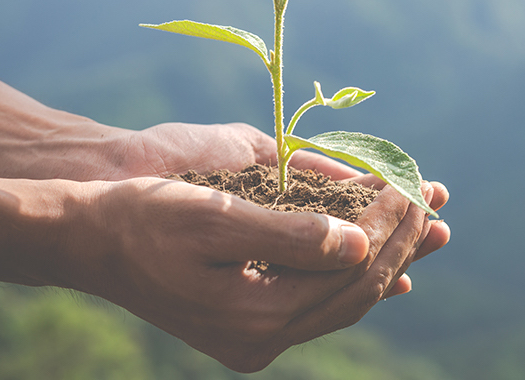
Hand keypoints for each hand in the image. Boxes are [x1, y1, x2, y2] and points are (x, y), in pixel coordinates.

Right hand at [65, 175, 446, 371]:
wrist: (89, 242)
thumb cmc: (145, 217)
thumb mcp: (215, 217)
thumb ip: (291, 235)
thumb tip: (360, 243)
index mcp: (255, 316)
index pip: (350, 271)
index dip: (389, 226)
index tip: (413, 185)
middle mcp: (262, 339)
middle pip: (357, 291)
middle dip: (401, 243)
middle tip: (435, 200)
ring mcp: (256, 339)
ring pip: (345, 301)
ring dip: (388, 260)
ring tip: (430, 229)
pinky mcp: (251, 327)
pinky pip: (322, 306)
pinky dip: (356, 281)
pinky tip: (389, 270)